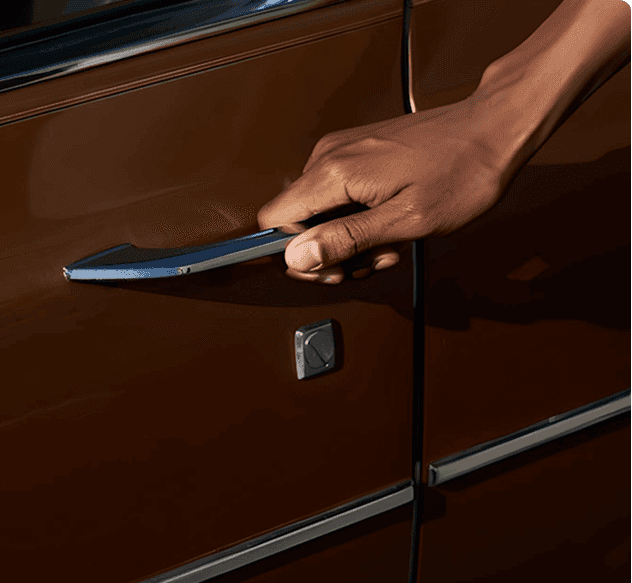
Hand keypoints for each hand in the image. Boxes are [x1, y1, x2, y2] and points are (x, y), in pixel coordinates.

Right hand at [257, 98, 509, 283]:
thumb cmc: (463, 172)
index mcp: (334, 172)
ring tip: (390, 243)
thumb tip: (297, 257)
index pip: (273, 221)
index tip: (332, 269)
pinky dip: (358, 219)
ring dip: (349, 239)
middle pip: (295, 221)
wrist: (494, 129)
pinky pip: (337, 197)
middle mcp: (328, 157)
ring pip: (318, 213)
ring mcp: (342, 152)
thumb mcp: (406, 221)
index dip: (295, 254)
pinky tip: (389, 225)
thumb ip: (346, 240)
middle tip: (370, 262)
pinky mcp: (356, 153)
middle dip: (329, 252)